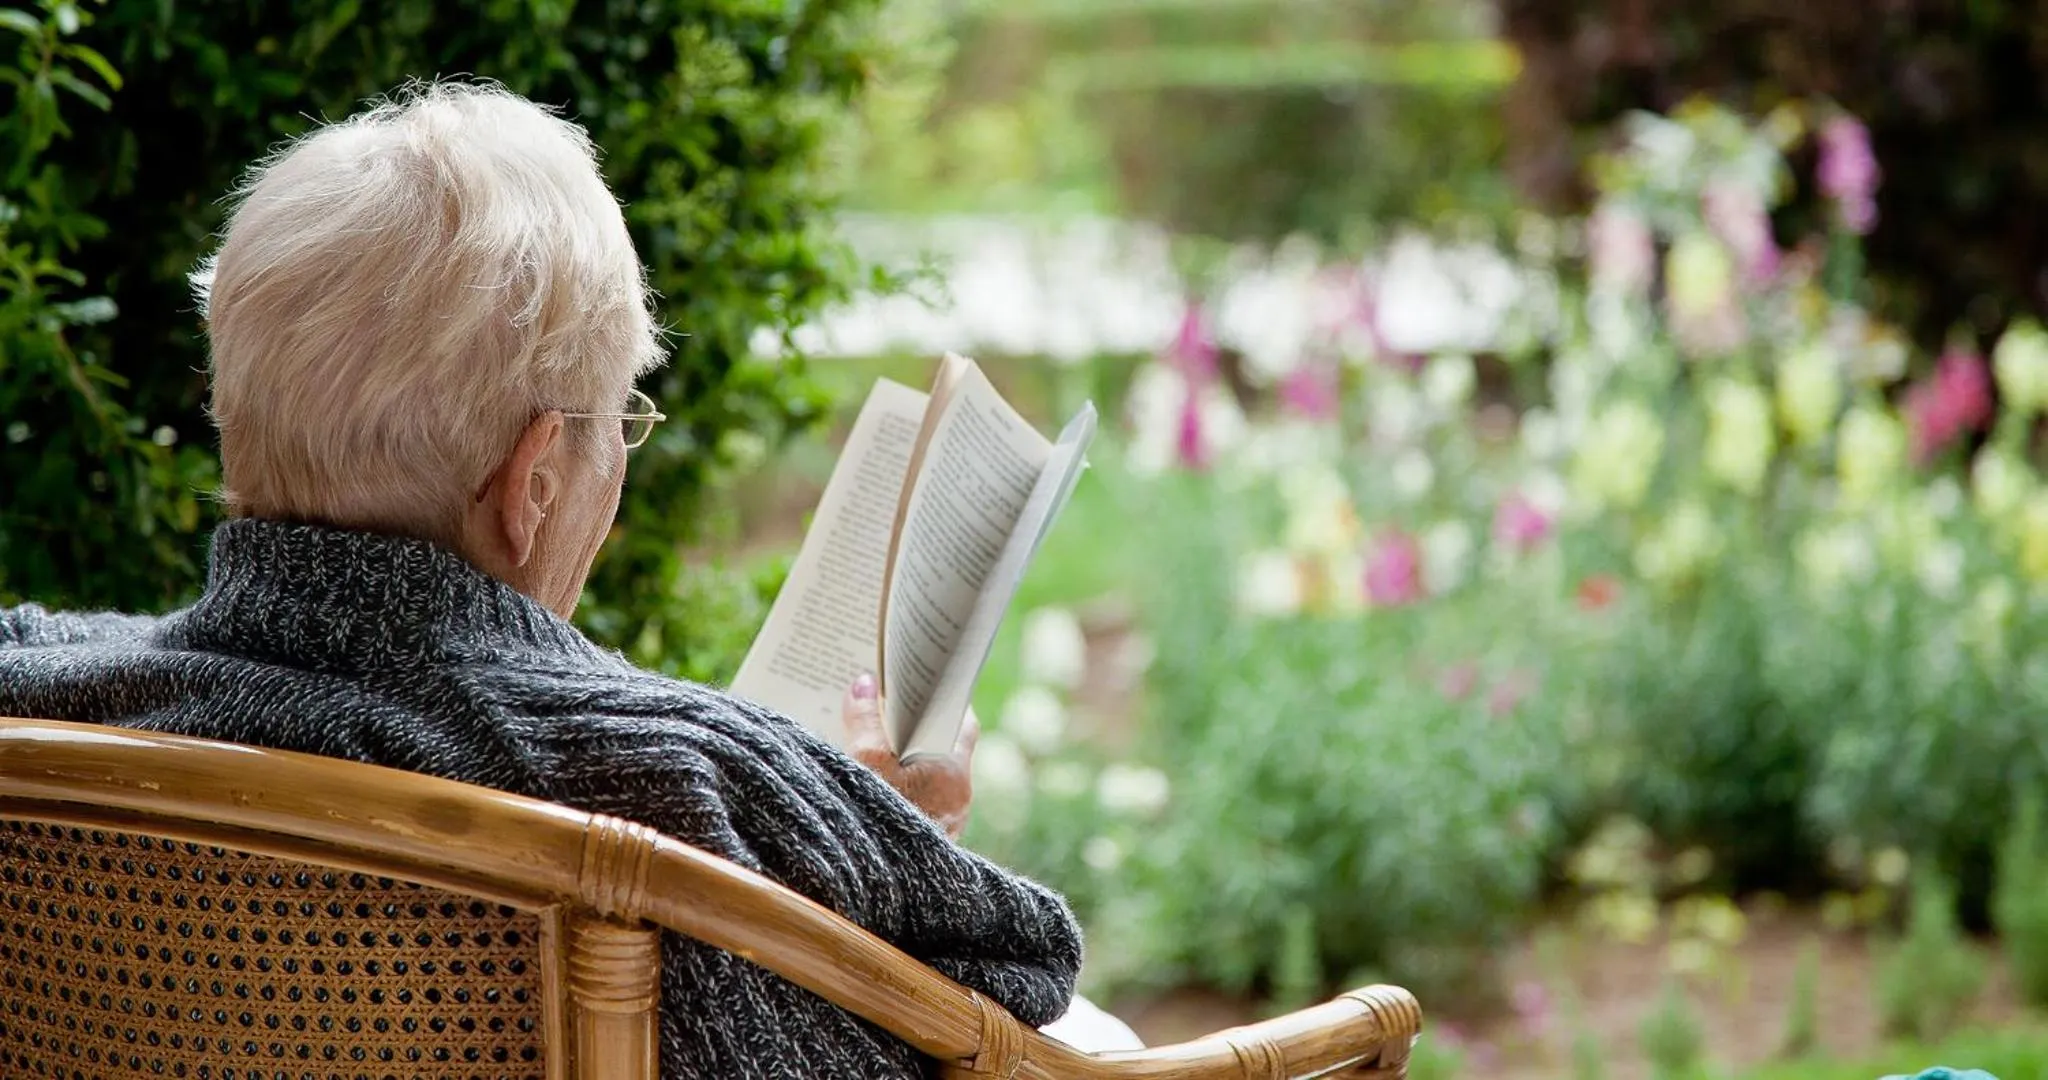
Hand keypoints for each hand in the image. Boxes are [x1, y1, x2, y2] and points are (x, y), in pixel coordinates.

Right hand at [844, 671, 977, 838]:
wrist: (882, 896)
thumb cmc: (877, 825)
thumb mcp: (864, 764)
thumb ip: (865, 721)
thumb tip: (863, 684)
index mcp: (954, 770)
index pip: (962, 720)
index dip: (943, 698)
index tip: (922, 681)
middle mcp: (958, 797)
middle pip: (942, 746)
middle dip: (916, 725)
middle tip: (887, 702)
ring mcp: (945, 823)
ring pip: (927, 777)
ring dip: (903, 759)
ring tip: (869, 738)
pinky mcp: (928, 843)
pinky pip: (916, 802)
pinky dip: (898, 787)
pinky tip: (868, 783)